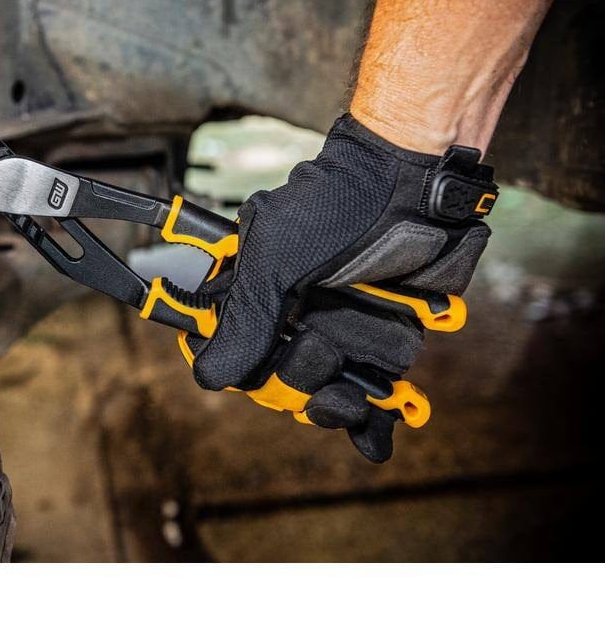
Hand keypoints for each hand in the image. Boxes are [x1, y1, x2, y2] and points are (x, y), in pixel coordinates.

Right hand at [191, 114, 495, 461]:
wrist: (417, 186)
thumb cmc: (337, 204)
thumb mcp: (276, 255)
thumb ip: (245, 319)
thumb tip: (208, 378)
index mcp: (253, 295)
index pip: (235, 358)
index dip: (250, 375)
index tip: (265, 375)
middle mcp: (290, 320)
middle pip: (283, 386)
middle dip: (305, 373)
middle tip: (321, 340)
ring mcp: (336, 333)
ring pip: (332, 393)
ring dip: (347, 384)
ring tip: (362, 346)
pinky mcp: (378, 343)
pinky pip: (373, 397)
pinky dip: (373, 426)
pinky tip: (375, 441)